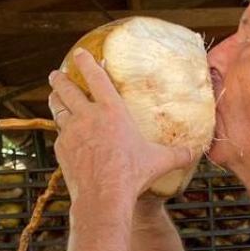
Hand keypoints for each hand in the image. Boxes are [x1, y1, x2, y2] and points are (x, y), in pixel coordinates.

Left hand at [48, 51, 195, 207]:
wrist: (103, 196)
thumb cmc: (132, 175)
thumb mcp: (159, 162)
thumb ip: (178, 154)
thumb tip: (195, 152)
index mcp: (112, 111)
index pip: (96, 78)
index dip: (86, 62)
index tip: (79, 53)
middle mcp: (88, 116)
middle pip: (68, 90)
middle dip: (60, 79)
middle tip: (55, 74)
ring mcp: (72, 131)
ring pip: (58, 109)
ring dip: (55, 100)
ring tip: (53, 96)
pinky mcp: (62, 148)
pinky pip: (59, 135)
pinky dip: (61, 132)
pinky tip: (63, 134)